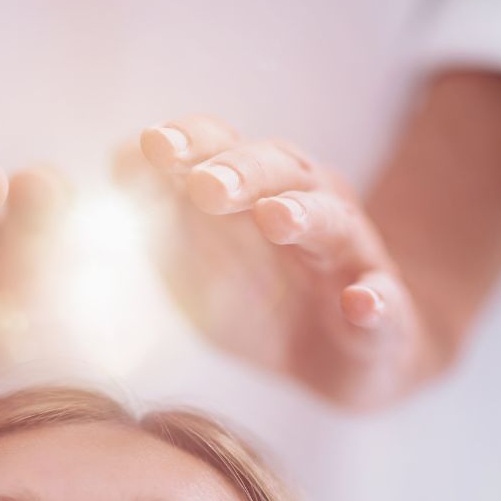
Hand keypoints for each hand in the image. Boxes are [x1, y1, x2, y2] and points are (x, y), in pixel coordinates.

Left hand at [121, 115, 442, 408]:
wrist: (339, 358)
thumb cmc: (259, 295)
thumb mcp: (196, 256)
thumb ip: (159, 211)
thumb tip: (117, 160)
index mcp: (257, 188)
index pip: (223, 146)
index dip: (191, 142)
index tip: (152, 146)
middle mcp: (309, 206)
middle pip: (279, 171)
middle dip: (240, 172)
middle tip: (205, 185)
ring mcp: (350, 258)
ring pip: (333, 222)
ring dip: (304, 216)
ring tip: (274, 218)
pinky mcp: (384, 315)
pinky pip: (383, 303)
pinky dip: (373, 301)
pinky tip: (360, 302)